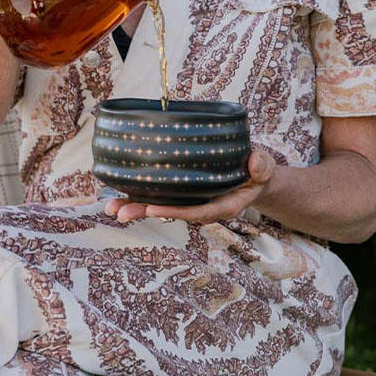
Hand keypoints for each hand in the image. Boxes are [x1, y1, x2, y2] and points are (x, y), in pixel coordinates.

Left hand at [105, 150, 277, 224]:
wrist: (253, 176)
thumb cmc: (257, 173)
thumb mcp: (264, 169)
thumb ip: (261, 167)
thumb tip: (255, 162)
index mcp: (221, 206)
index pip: (196, 212)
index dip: (174, 212)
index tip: (152, 209)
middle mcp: (201, 205)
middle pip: (171, 212)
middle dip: (144, 213)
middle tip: (119, 213)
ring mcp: (190, 198)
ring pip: (160, 205)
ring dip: (135, 206)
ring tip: (111, 208)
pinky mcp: (182, 190)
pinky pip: (159, 194)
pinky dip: (139, 193)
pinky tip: (119, 191)